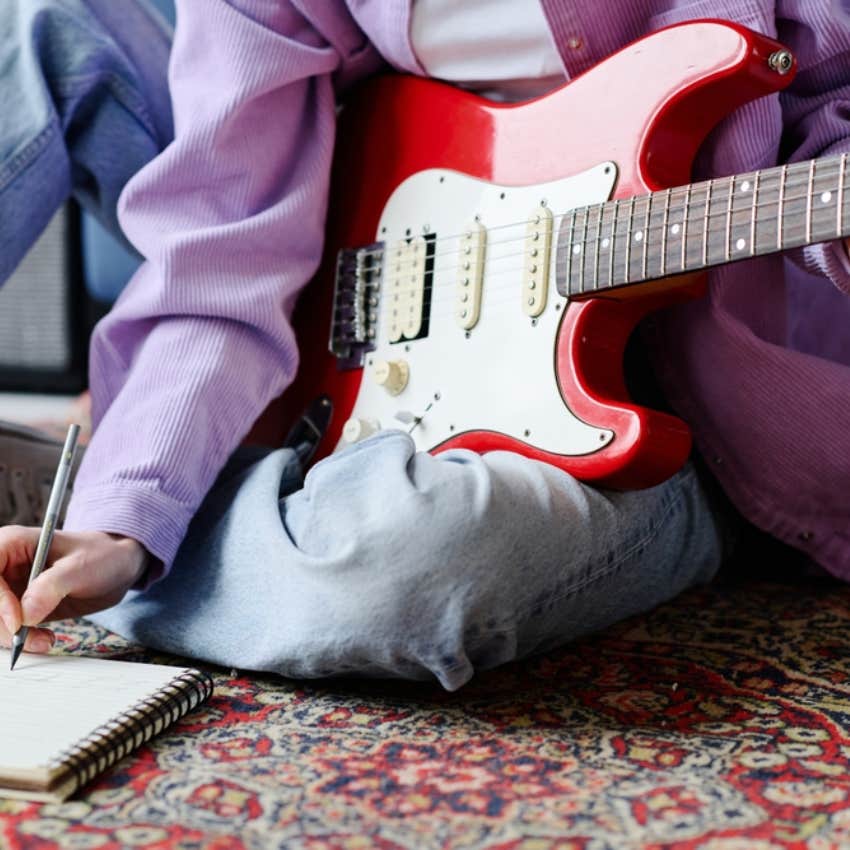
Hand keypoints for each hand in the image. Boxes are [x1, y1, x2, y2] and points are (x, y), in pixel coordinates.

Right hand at [0, 528, 148, 653]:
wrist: (117, 568)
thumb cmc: (101, 556)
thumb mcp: (81, 566)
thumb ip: (52, 586)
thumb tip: (25, 615)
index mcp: (11, 544)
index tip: (17, 621)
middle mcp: (3, 567)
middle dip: (1, 625)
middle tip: (26, 639)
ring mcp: (7, 590)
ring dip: (10, 638)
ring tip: (44, 641)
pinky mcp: (16, 609)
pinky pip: (4, 630)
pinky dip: (18, 641)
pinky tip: (42, 641)